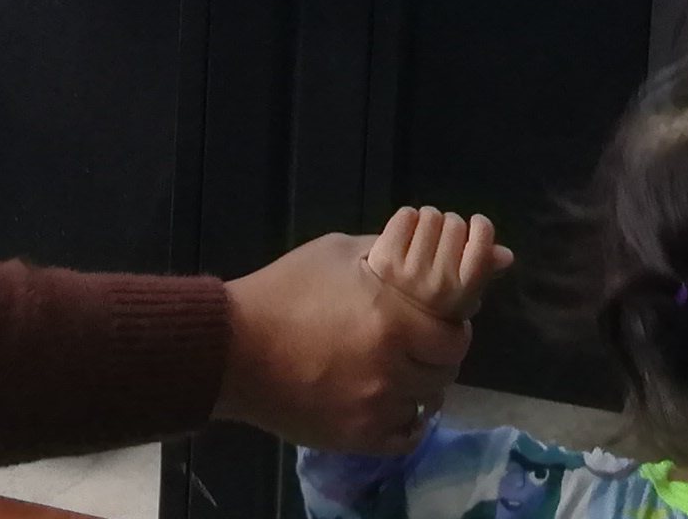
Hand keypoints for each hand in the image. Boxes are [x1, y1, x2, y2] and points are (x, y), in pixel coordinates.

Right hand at [218, 229, 469, 452]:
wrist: (233, 348)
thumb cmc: (286, 291)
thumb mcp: (341, 253)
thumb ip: (398, 250)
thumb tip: (450, 253)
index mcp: (392, 320)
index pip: (454, 335)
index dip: (450, 325)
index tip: (434, 317)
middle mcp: (390, 369)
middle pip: (445, 371)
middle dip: (437, 354)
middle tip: (418, 341)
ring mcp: (373, 409)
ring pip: (424, 403)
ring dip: (419, 384)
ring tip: (399, 367)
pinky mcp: (354, 437)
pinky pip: (404, 437)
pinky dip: (404, 419)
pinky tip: (392, 400)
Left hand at [364, 204, 512, 322]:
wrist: (383, 316)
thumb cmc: (430, 301)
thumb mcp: (463, 292)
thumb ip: (485, 270)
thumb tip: (506, 254)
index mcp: (462, 293)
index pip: (481, 242)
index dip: (480, 227)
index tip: (476, 226)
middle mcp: (438, 282)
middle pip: (455, 223)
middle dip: (450, 226)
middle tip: (441, 243)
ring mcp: (410, 270)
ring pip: (430, 215)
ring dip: (427, 222)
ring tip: (422, 241)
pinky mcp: (385, 256)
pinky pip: (406, 215)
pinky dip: (406, 220)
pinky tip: (405, 238)